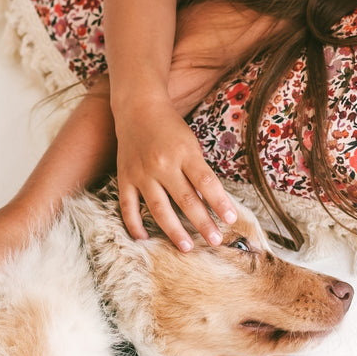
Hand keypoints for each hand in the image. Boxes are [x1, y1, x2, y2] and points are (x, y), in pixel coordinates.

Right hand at [114, 90, 236, 249]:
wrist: (138, 109)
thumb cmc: (171, 128)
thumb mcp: (190, 144)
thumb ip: (197, 171)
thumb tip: (209, 204)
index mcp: (185, 153)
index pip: (207, 182)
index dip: (220, 203)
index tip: (231, 220)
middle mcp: (163, 164)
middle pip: (186, 200)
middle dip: (202, 223)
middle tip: (214, 240)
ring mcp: (142, 173)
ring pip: (159, 209)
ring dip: (174, 231)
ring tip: (186, 247)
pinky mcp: (125, 178)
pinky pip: (128, 207)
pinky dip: (135, 225)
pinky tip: (144, 239)